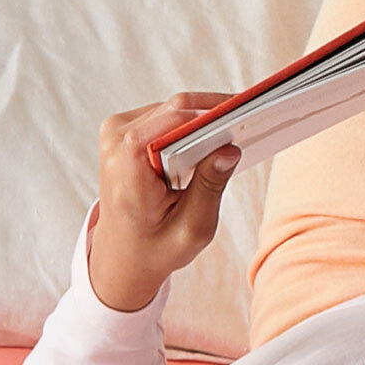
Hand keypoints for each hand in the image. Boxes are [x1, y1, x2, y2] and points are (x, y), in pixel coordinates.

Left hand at [86, 92, 239, 314]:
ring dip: (204, 119)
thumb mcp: (192, 227)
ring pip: (172, 108)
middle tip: (250, 120)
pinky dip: (191, 123)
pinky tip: (212, 138)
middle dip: (215, 114)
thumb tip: (231, 148)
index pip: (172, 124)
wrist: (123, 256)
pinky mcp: (122, 131)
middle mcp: (115, 144)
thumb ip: (211, 186)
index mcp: (128, 171)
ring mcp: (115, 134)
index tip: (246, 113)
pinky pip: (165, 114)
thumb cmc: (157, 246)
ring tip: (234, 130)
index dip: (211, 114)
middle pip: (174, 110)